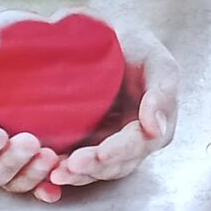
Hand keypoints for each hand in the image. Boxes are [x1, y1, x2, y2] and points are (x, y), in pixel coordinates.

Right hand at [0, 17, 66, 202]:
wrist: (11, 47)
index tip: (0, 136)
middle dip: (10, 162)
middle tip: (31, 141)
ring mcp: (4, 160)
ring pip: (12, 182)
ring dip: (31, 175)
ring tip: (50, 156)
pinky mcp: (30, 160)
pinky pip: (37, 183)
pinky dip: (45, 188)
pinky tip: (54, 188)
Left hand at [50, 25, 180, 186]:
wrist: (102, 35)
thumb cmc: (132, 43)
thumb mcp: (154, 58)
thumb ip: (162, 90)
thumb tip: (155, 129)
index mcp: (155, 120)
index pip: (139, 143)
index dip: (120, 151)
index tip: (100, 153)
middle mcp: (135, 138)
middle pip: (117, 162)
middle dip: (94, 168)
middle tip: (69, 167)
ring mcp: (111, 142)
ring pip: (98, 169)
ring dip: (78, 175)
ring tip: (55, 172)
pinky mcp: (88, 142)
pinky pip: (79, 163)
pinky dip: (65, 169)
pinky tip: (48, 171)